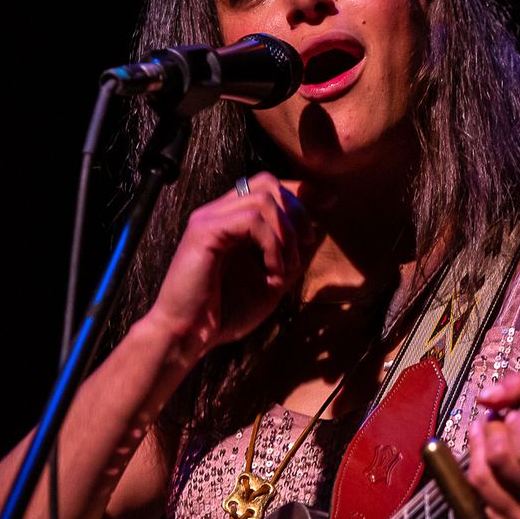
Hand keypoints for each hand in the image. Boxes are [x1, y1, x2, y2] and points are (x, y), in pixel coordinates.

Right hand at [145, 172, 316, 352]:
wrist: (189, 335)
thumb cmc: (224, 313)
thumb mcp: (271, 281)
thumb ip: (290, 255)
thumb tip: (317, 230)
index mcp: (231, 221)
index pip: (268, 187)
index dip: (301, 191)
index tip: (330, 202)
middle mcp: (218, 213)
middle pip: (268, 183)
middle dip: (297, 210)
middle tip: (303, 244)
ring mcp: (209, 218)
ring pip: (264, 198)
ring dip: (285, 234)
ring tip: (283, 268)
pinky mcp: (204, 230)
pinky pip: (252, 220)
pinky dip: (272, 245)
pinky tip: (270, 272)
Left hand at [466, 372, 519, 518]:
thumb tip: (485, 397)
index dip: (516, 424)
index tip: (514, 416)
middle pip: (498, 458)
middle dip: (491, 430)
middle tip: (494, 423)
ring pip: (479, 477)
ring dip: (474, 447)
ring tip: (480, 433)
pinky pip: (467, 498)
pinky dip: (468, 475)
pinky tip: (480, 465)